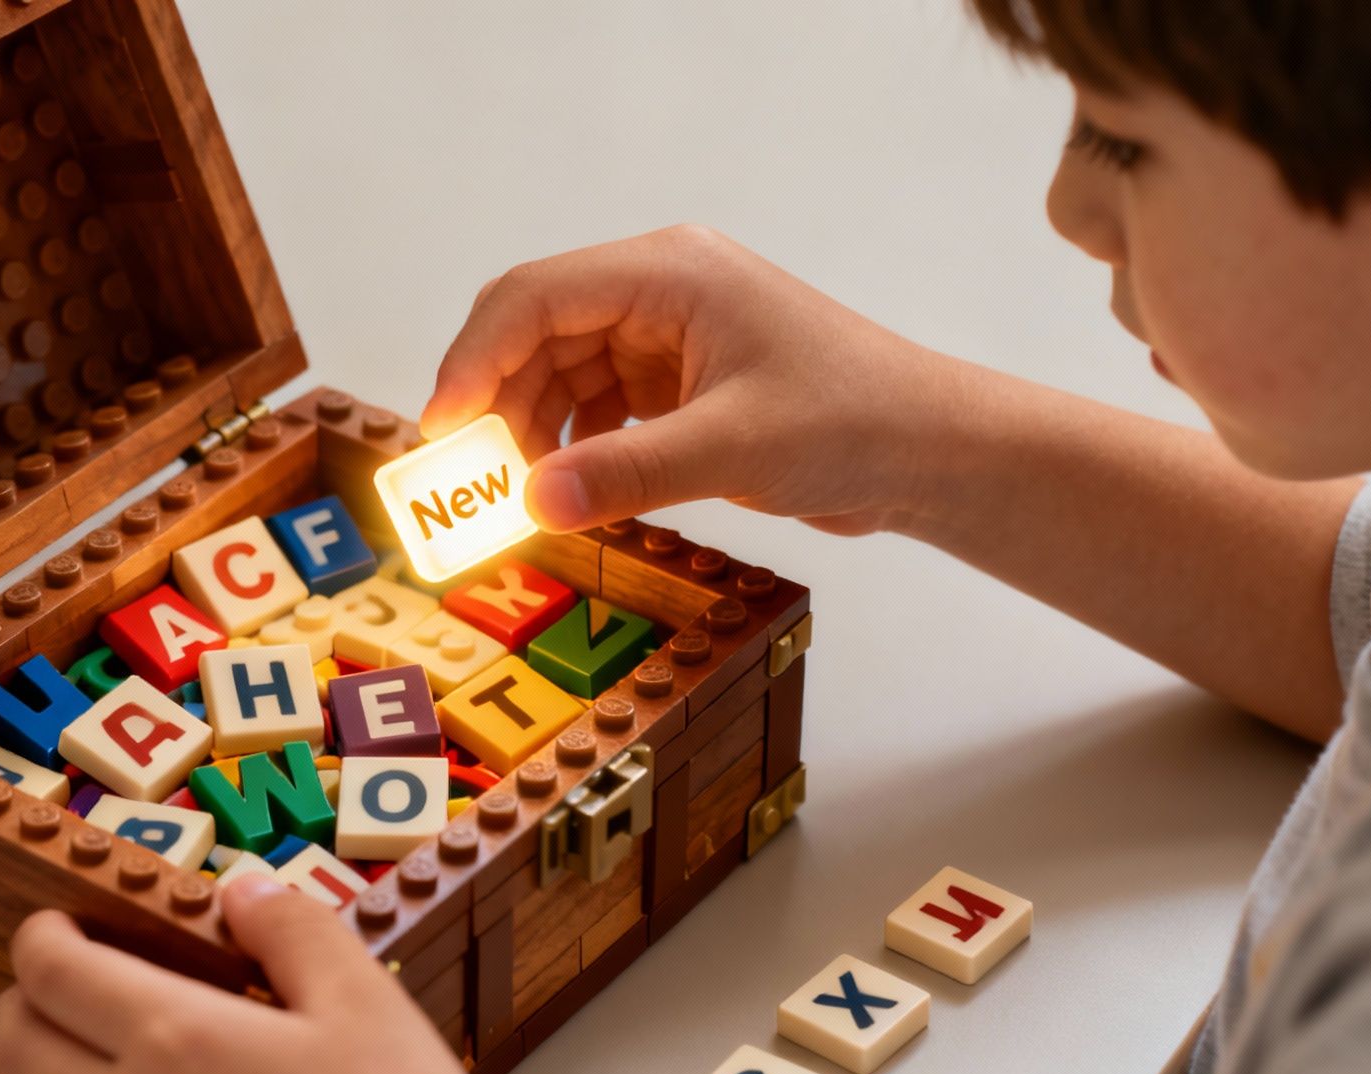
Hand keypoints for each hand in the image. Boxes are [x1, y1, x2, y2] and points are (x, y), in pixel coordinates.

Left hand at [0, 876, 504, 1073]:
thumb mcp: (368, 1008)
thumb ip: (294, 933)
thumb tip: (241, 893)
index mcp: (178, 1041)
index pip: (50, 971)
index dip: (42, 936)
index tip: (59, 928)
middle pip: (11, 1046)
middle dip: (26, 1000)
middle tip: (65, 986)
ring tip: (86, 1069)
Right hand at [423, 225, 971, 534]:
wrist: (930, 451)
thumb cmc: (853, 422)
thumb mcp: (732, 450)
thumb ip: (626, 473)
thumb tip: (531, 503)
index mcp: (669, 272)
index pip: (535, 296)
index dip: (473, 359)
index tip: (440, 431)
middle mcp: (659, 291)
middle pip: (536, 333)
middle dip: (494, 404)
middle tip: (466, 482)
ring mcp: (668, 336)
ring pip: (559, 373)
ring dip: (529, 432)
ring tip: (517, 499)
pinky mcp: (679, 381)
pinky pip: (596, 405)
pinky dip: (571, 446)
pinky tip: (566, 492)